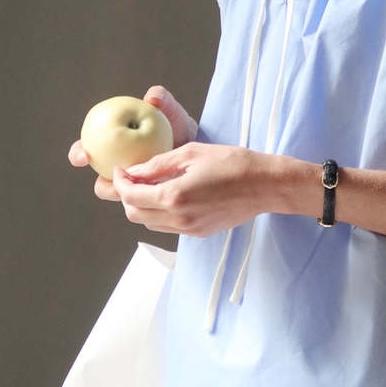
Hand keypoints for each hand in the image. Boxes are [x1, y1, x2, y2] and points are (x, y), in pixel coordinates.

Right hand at [68, 85, 197, 201]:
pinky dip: (148, 199)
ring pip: (123, 197)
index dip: (78, 154)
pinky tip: (160, 192)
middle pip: (100, 183)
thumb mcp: (169, 109)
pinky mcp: (148, 197)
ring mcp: (133, 185)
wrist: (196, 143)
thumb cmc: (175, 122)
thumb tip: (151, 97)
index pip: (83, 149)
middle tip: (120, 181)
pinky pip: (144, 202)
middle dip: (105, 186)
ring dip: (129, 195)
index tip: (85, 155)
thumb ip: (161, 98)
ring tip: (144, 187)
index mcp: (109, 145)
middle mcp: (116, 168)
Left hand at [111, 142, 278, 236]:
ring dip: (143, 207)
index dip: (120, 183)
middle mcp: (179, 218)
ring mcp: (189, 229)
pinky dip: (161, 214)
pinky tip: (171, 196)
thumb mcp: (192, 153)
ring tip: (151, 187)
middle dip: (127, 196)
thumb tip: (134, 171)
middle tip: (133, 178)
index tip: (121, 170)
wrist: (265, 185)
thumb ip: (159, 164)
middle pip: (135, 215)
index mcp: (174, 196)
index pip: (131, 196)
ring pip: (150, 224)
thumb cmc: (233, 163)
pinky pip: (169, 227)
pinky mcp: (200, 233)